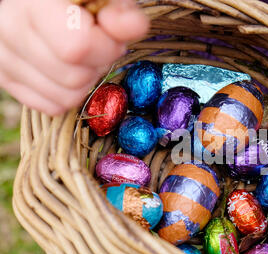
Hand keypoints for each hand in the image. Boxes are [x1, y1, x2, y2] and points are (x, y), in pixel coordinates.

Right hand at [0, 0, 148, 114]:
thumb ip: (120, 12)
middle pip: (74, 77)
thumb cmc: (78, 1)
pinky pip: (52, 107)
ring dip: (84, 82)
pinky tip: (66, 70)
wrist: (41, 5)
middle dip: (96, 65)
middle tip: (96, 47)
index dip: (105, 48)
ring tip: (81, 57)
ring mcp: (4, 57)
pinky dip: (67, 94)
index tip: (109, 36)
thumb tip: (134, 26)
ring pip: (65, 97)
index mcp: (34, 4)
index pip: (76, 48)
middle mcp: (9, 29)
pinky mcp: (5, 79)